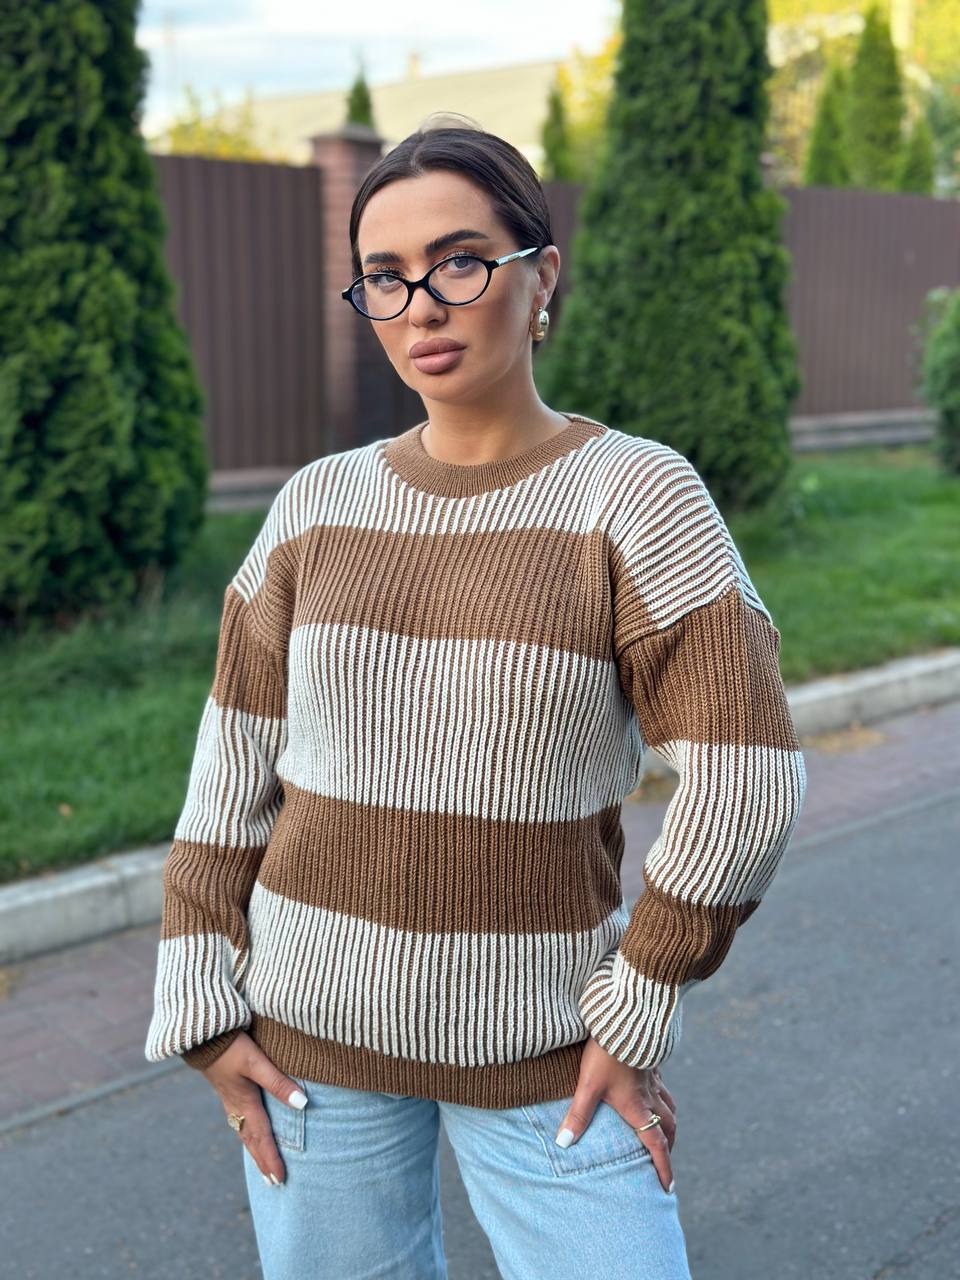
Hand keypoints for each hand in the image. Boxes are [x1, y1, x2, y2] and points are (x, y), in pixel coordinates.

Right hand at [201, 1032, 307, 1185]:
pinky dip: (247, 1135)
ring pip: (244, 1132)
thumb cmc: (230, 1046)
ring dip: (255, 1151)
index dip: (272, 1159)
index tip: (280, 1180)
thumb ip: (278, 1082)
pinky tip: (248, 1132)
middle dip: (263, 1161)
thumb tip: (304, 1104)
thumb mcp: (256, 1062)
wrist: (201, 1034)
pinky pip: (238, 1121)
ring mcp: (229, 1099)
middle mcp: (236, 1106)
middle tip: (274, 1184)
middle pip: (252, 1141)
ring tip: (262, 1166)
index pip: (263, 1138)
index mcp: (245, 1103)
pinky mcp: (226, 1090)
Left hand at [555, 1036, 676, 1192]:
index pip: (655, 1145)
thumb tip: (563, 1144)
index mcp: (637, 1107)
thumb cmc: (605, 1053)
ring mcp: (652, 1078)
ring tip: (664, 1133)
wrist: (623, 1017)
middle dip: (668, 1148)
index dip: (662, 1168)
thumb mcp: (588, 1085)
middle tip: (665, 1162)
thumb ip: (578, 1115)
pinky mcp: (650, 1062)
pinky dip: (664, 1098)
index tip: (667, 1188)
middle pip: (668, 1128)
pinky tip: (654, 1093)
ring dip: (669, 1124)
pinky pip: (663, 1086)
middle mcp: (650, 1096)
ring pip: (670, 1107)